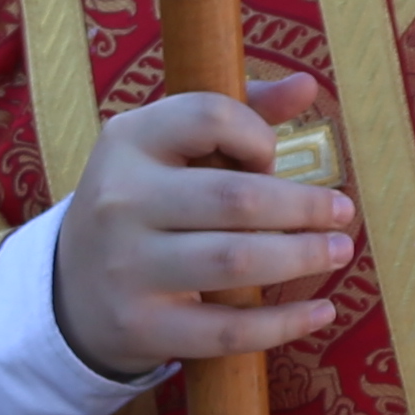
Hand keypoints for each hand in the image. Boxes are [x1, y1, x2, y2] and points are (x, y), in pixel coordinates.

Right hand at [55, 74, 355, 377]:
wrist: (71, 288)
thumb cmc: (143, 202)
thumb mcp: (169, 148)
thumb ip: (239, 112)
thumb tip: (307, 84)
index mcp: (129, 140)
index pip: (209, 117)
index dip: (258, 135)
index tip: (273, 159)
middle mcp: (122, 199)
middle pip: (237, 198)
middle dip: (305, 206)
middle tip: (343, 213)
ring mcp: (128, 267)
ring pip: (236, 262)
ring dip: (303, 257)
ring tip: (339, 252)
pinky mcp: (143, 327)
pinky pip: (226, 330)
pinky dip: (284, 323)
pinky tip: (321, 311)